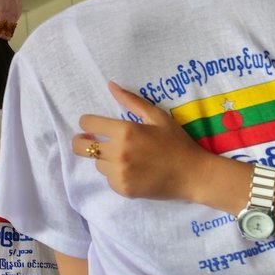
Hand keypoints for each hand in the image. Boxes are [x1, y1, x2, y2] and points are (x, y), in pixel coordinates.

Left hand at [71, 81, 209, 200]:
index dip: (88, 123)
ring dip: (105, 159)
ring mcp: (119, 172)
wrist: (194, 175)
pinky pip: (108, 178)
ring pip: (97, 163)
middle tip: (93, 141)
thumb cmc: (177, 143)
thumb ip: (131, 101)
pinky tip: (134, 171)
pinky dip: (116, 174)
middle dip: (82, 141)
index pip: (87, 124)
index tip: (94, 126)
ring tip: (127, 158)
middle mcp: (118, 152)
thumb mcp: (157, 117)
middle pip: (80, 146)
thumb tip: (110, 85)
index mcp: (125, 131)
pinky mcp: (122, 188)